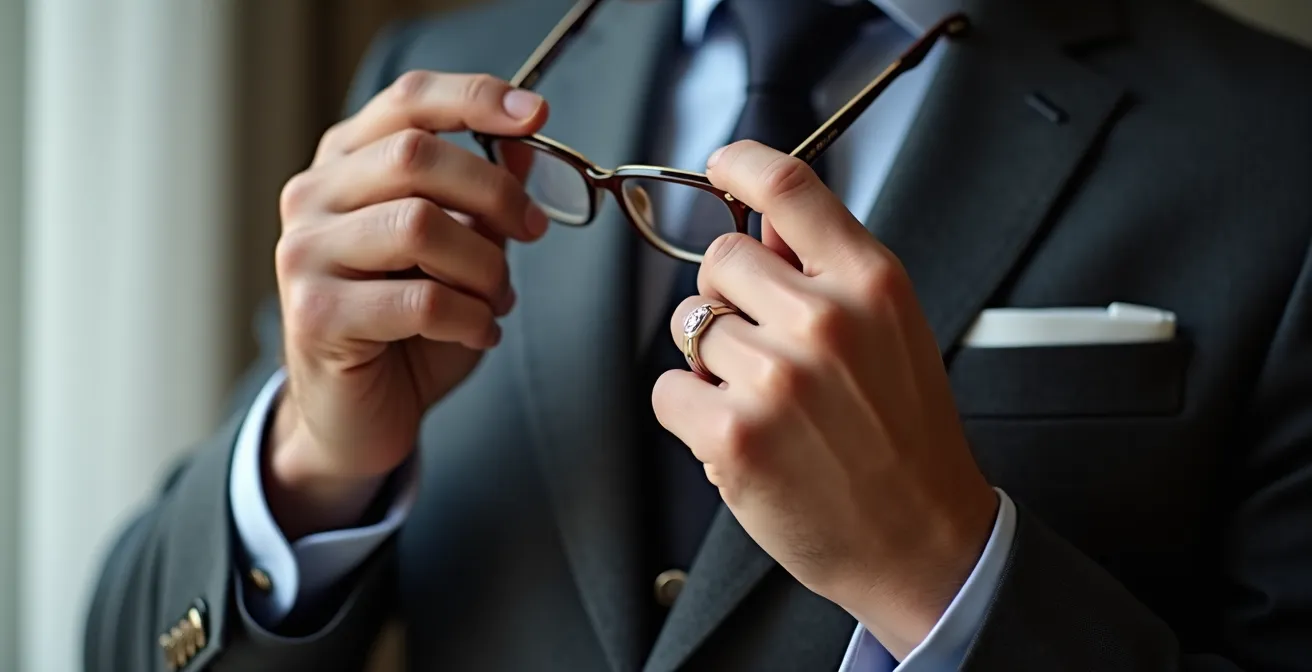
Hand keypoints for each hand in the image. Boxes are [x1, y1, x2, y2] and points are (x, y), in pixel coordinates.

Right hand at [268, 71, 549, 538]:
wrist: (355, 416)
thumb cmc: (407, 328)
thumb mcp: (458, 251)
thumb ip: (481, 196)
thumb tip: (525, 139)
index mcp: (345, 164)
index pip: (407, 101)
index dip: (474, 98)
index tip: (537, 114)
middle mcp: (313, 197)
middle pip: (416, 156)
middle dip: (495, 193)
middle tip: (532, 231)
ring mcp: (305, 254)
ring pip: (418, 225)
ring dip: (484, 266)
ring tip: (496, 299)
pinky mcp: (314, 313)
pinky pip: (418, 299)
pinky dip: (470, 317)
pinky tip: (480, 332)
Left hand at [651, 141, 997, 658]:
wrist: (920, 540)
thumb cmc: (905, 439)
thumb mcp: (893, 330)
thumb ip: (828, 265)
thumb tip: (772, 214)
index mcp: (871, 284)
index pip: (791, 188)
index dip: (743, 165)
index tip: (723, 166)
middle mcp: (825, 321)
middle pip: (720, 259)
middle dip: (729, 299)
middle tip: (767, 349)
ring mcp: (777, 378)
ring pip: (690, 327)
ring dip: (712, 362)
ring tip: (765, 403)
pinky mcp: (734, 435)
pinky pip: (668, 389)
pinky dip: (690, 412)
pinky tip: (737, 434)